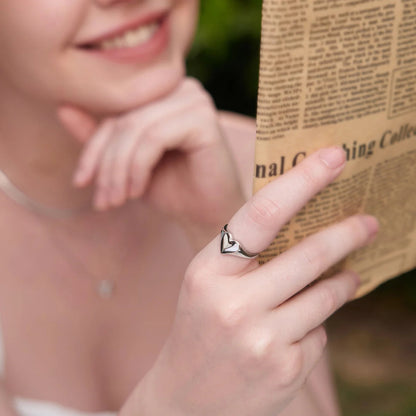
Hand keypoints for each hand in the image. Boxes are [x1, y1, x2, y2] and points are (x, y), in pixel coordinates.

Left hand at [58, 78, 244, 236]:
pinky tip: (138, 191)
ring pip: (135, 129)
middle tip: (102, 201)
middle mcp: (180, 89)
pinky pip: (154, 138)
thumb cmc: (173, 189)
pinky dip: (138, 168)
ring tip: (116, 200)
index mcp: (163, 95)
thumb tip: (62, 107)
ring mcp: (194, 100)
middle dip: (106, 165)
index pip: (114, 113)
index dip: (92, 149)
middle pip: (123, 120)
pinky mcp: (204, 118)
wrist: (210, 215)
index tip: (80, 182)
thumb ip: (100, 138)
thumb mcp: (128, 164)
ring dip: (119, 171)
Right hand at [123, 147, 377, 415]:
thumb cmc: (199, 328)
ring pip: (326, 294)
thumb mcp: (209, 283)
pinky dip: (317, 323)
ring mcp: (262, 340)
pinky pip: (320, 332)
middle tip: (370, 220)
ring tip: (352, 273)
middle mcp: (233, 304)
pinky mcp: (286, 369)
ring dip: (344, 280)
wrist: (186, 401)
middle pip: (308, 254)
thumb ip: (247, 255)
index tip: (335, 157)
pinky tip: (298, 330)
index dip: (302, 181)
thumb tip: (305, 223)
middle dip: (347, 232)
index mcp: (207, 271)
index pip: (261, 215)